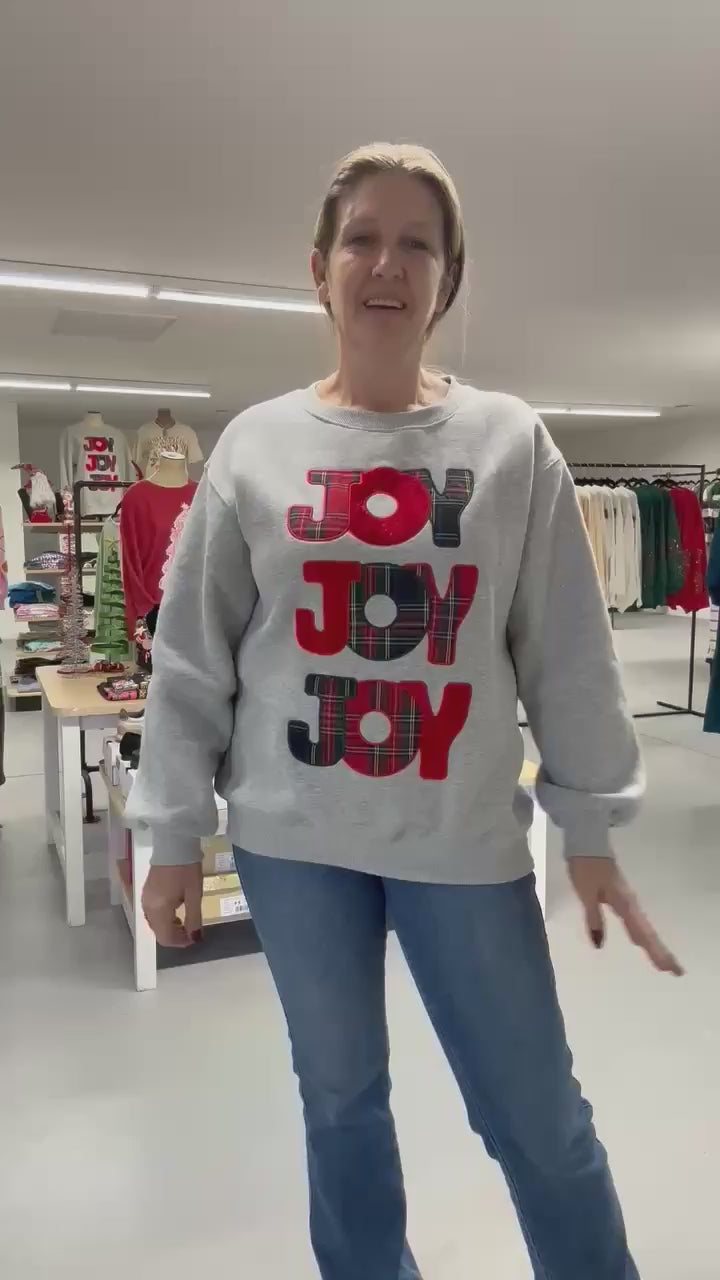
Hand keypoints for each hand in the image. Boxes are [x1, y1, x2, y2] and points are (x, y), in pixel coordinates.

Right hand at [142, 863, 203, 947]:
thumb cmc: (187, 869)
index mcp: (159, 910)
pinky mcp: (146, 891)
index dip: (180, 943)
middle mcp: (148, 907)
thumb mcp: (194, 895)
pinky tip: (175, 909)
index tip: (194, 939)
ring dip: (169, 927)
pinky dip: (163, 918)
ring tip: (185, 920)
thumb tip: (195, 937)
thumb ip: (194, 919)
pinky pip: (152, 913)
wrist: (173, 844)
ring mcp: (145, 899)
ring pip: (154, 923)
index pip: (165, 937)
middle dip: (174, 935)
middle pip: (158, 932)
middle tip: (191, 931)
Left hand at [568, 857, 683, 975]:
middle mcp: (630, 904)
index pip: (642, 933)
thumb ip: (594, 918)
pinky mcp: (622, 897)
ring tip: (662, 962)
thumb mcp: (586, 894)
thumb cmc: (585, 868)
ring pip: (643, 927)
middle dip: (660, 952)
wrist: (588, 843)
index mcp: (624, 904)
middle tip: (675, 971)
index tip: (668, 969)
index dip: (655, 952)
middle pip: (648, 932)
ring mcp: (628, 900)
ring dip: (653, 944)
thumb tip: (600, 945)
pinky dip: (642, 933)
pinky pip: (636, 920)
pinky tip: (640, 940)